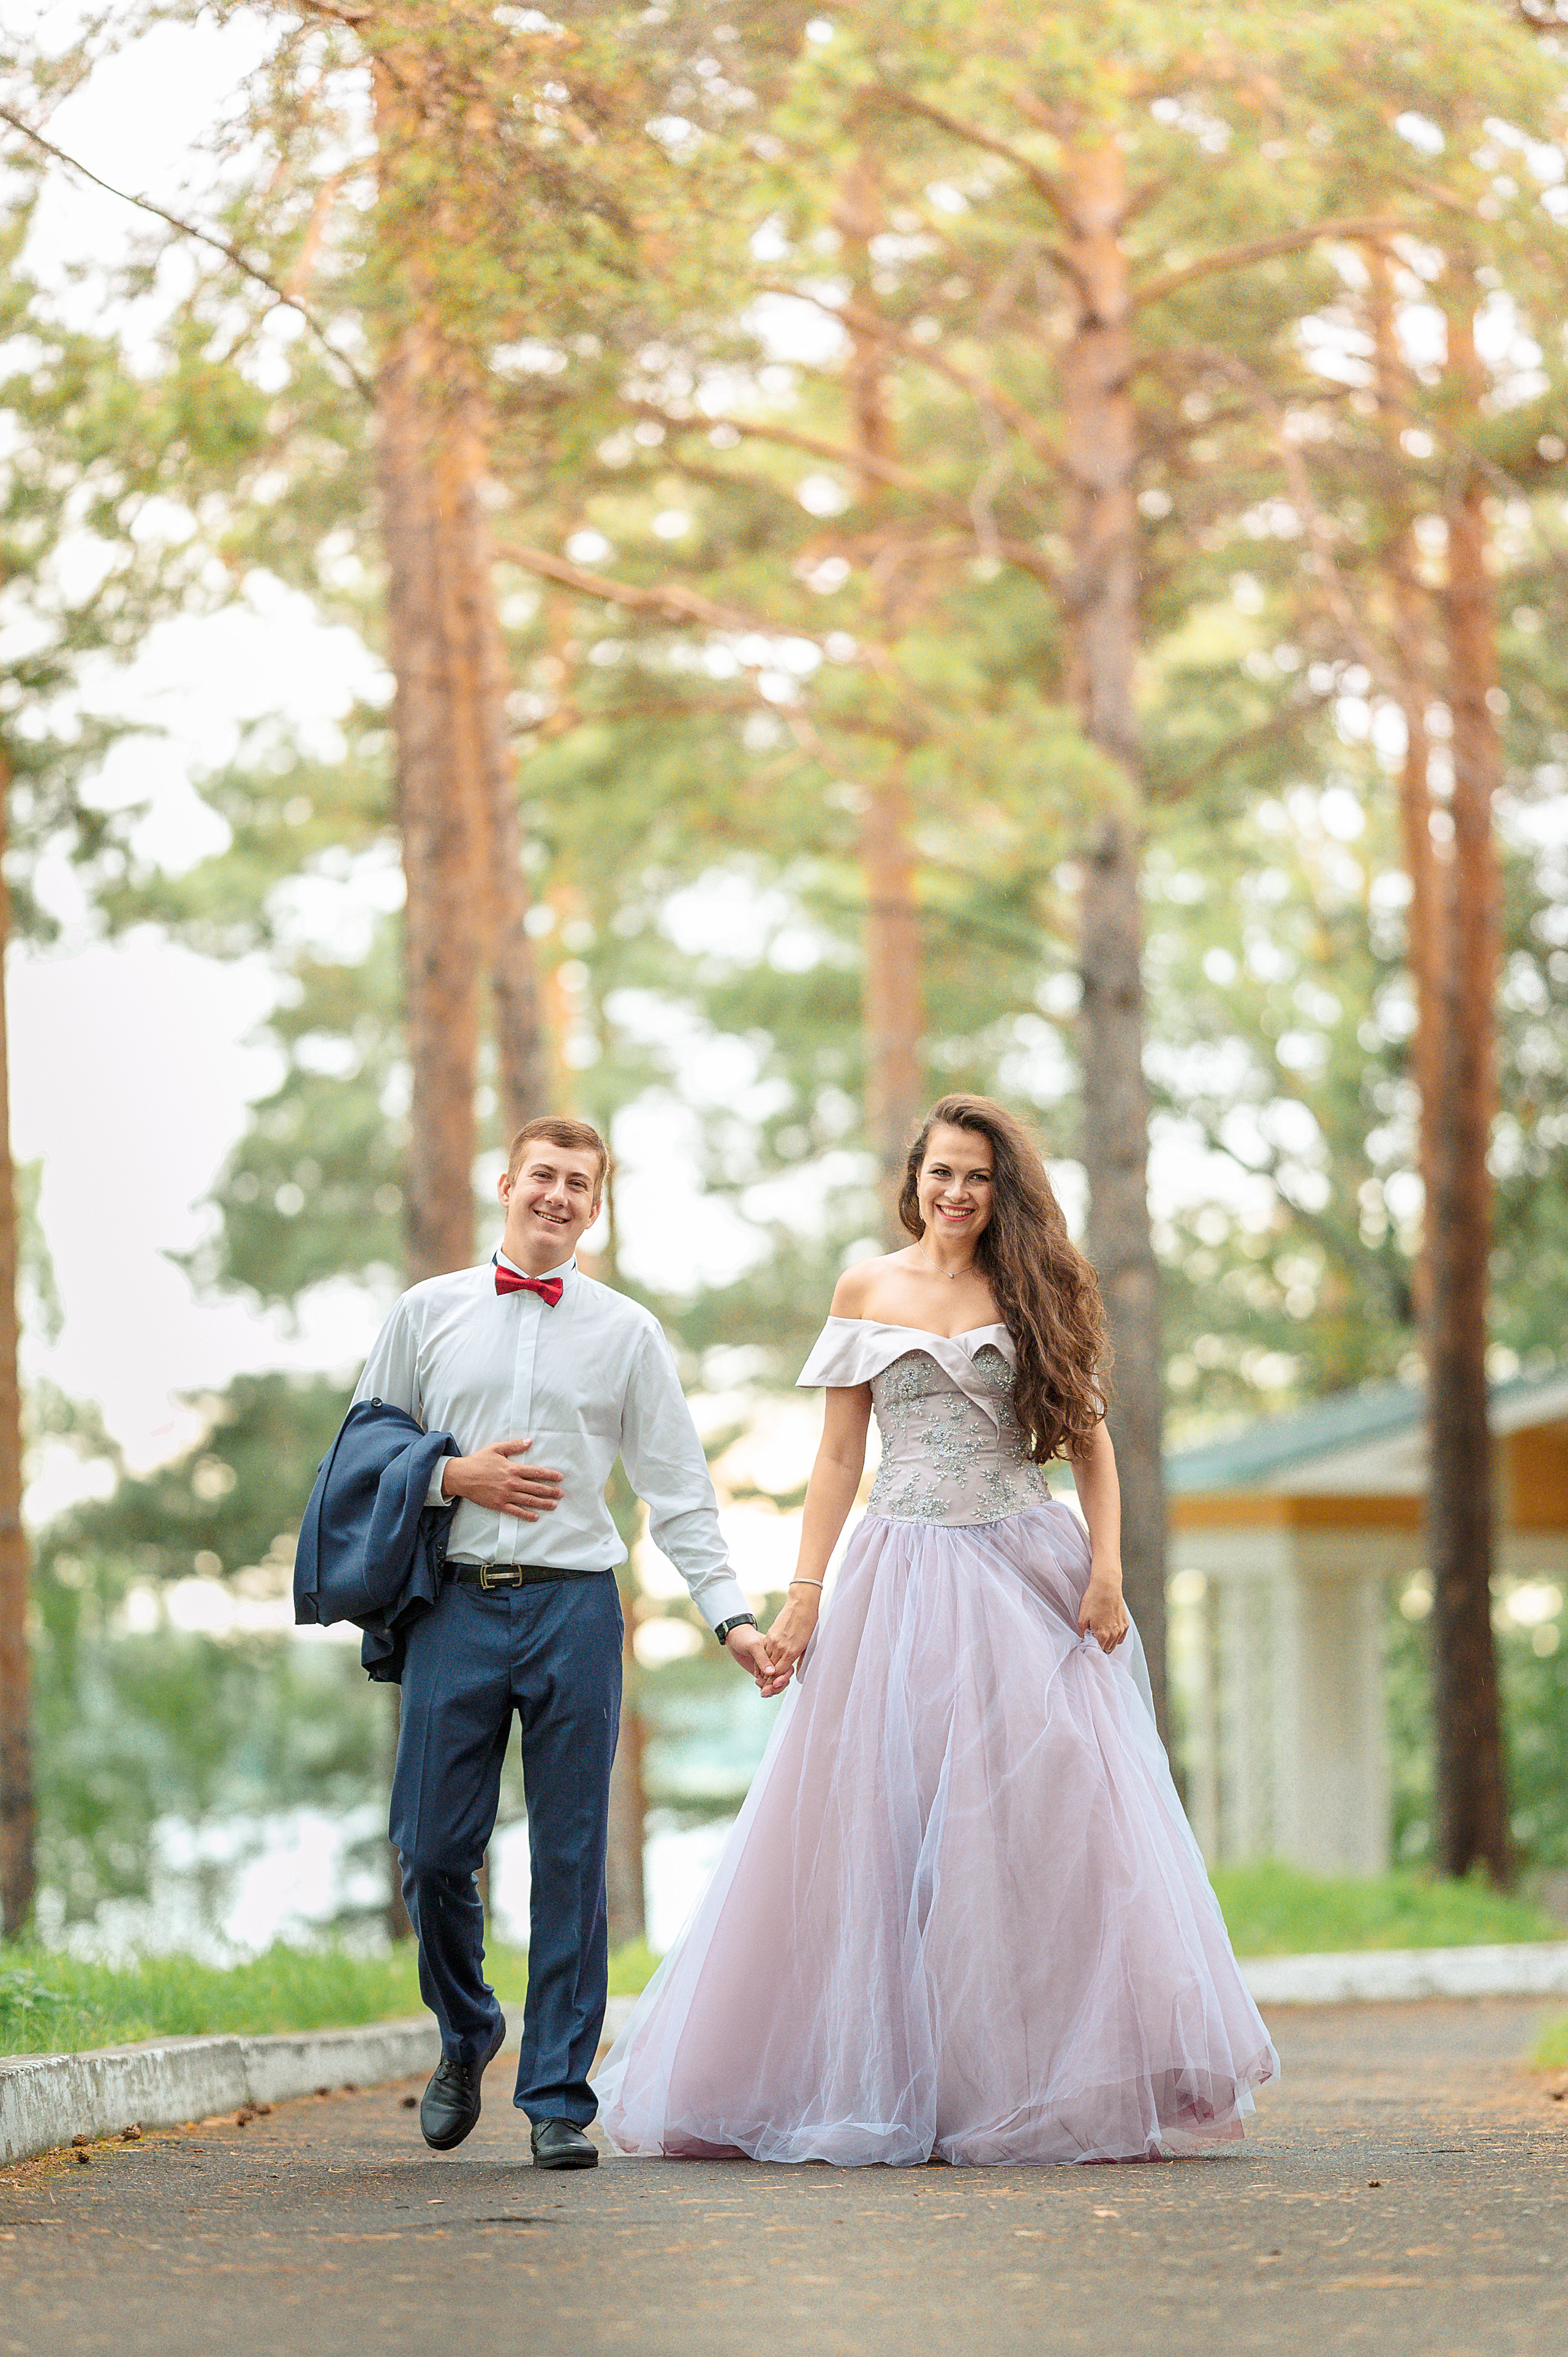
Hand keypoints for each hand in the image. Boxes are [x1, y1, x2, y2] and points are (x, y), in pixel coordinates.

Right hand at [442, 1438, 563, 1520]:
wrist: (461, 1476)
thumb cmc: (478, 1461)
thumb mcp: (496, 1449)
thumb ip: (514, 1445)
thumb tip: (529, 1441)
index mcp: (512, 1468)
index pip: (536, 1472)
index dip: (550, 1475)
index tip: (560, 1477)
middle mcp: (512, 1482)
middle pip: (536, 1488)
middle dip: (551, 1491)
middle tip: (562, 1493)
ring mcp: (506, 1495)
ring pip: (529, 1500)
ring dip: (543, 1503)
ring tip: (554, 1505)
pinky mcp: (499, 1504)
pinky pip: (515, 1511)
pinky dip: (526, 1514)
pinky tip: (535, 1516)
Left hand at [726, 1624, 790, 1697]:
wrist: (734, 1638)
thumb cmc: (744, 1637)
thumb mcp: (753, 1645)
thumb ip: (762, 1659)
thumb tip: (771, 1672)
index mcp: (778, 1651)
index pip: (787, 1667)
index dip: (783, 1677)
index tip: (775, 1684)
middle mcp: (775, 1660)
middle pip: (783, 1677)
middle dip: (777, 1687)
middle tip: (766, 1690)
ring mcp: (768, 1667)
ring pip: (776, 1683)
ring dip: (771, 1690)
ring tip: (762, 1691)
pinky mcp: (762, 1672)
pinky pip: (768, 1683)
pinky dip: (765, 1688)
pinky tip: (759, 1687)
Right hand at [763, 1592, 817, 1683]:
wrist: (801, 1604)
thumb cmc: (809, 1624)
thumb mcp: (809, 1645)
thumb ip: (803, 1661)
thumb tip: (800, 1674)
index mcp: (791, 1652)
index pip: (779, 1673)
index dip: (774, 1683)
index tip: (772, 1690)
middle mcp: (780, 1647)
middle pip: (770, 1669)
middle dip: (767, 1681)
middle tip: (765, 1691)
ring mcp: (773, 1640)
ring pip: (765, 1660)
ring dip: (764, 1671)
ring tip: (762, 1681)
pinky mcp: (770, 1635)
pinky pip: (764, 1650)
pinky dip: (763, 1659)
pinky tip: (763, 1665)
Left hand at [1078, 1565, 1128, 1653]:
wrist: (1107, 1587)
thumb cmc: (1094, 1600)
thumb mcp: (1082, 1617)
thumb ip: (1082, 1632)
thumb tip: (1083, 1639)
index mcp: (1102, 1635)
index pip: (1098, 1651)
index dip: (1092, 1649)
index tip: (1088, 1645)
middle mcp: (1114, 1634)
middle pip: (1107, 1650)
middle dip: (1099, 1647)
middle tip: (1093, 1639)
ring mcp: (1121, 1629)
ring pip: (1114, 1645)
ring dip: (1107, 1643)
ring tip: (1100, 1635)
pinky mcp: (1125, 1624)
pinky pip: (1121, 1638)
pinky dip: (1115, 1638)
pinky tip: (1109, 1633)